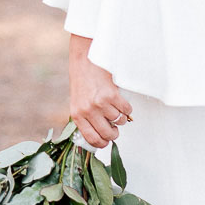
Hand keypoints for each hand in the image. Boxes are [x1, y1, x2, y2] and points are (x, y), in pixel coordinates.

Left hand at [68, 34, 132, 148]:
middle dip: (115, 133)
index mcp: (77, 115)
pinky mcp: (111, 95)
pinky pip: (126, 110)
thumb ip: (86, 118)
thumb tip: (99, 135)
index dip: (103, 144)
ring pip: (118, 121)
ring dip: (121, 118)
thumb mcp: (78, 102)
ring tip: (116, 110)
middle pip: (108, 134)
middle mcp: (87, 111)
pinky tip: (122, 103)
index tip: (107, 141)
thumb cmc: (82, 81)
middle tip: (115, 128)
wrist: (85, 60)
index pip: (92, 139)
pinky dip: (127, 109)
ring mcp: (99, 103)